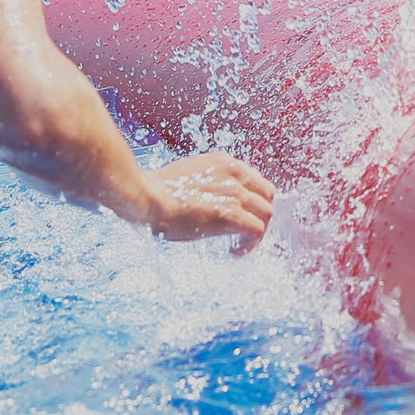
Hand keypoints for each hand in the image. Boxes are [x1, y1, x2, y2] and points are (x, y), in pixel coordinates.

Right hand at [145, 152, 276, 244]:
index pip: (255, 179)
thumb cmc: (157, 190)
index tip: (243, 213)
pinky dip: (251, 244)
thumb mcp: (188, 174)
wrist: (148, 196)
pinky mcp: (231, 214)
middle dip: (259, 214)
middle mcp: (235, 173)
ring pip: (266, 213)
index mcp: (224, 162)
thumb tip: (204, 199)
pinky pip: (257, 230)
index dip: (253, 199)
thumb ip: (204, 182)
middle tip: (245, 230)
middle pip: (267, 195)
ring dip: (257, 231)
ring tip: (240, 244)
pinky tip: (235, 252)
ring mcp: (235, 193)